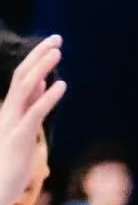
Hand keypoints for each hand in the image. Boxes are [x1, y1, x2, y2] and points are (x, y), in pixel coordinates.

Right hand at [0, 35, 64, 204]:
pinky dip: (48, 96)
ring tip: (57, 51)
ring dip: (42, 67)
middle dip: (39, 55)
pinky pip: (35, 111)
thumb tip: (43, 86)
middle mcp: (9, 111)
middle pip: (23, 75)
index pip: (22, 79)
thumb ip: (32, 109)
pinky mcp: (21, 136)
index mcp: (10, 111)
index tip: (51, 47)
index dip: (36, 61)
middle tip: (57, 39)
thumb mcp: (23, 133)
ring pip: (25, 86)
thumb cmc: (10, 165)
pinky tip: (61, 85)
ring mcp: (14, 122)